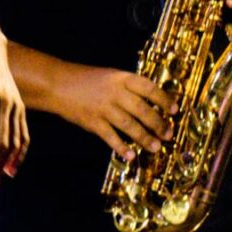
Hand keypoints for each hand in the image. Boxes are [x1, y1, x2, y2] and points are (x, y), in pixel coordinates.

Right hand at [49, 63, 173, 157]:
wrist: (57, 84)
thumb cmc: (86, 79)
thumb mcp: (110, 76)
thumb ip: (128, 88)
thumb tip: (151, 103)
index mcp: (121, 78)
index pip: (149, 88)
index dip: (164, 100)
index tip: (175, 110)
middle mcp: (115, 92)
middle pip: (142, 110)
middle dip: (158, 124)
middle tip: (167, 135)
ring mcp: (103, 108)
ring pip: (129, 126)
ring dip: (144, 138)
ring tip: (155, 148)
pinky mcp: (92, 122)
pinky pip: (110, 137)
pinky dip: (121, 147)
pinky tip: (130, 156)